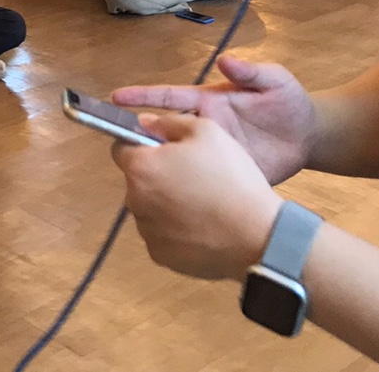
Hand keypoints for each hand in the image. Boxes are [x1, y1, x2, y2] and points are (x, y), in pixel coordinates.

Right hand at [112, 55, 316, 183]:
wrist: (310, 138)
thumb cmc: (288, 102)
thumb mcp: (274, 80)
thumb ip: (251, 71)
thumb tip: (225, 60)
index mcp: (208, 102)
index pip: (169, 98)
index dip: (142, 96)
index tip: (115, 98)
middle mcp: (203, 128)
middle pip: (164, 131)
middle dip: (138, 135)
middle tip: (114, 144)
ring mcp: (212, 154)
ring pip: (177, 158)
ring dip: (157, 164)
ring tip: (132, 176)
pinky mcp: (225, 176)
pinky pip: (199, 184)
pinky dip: (183, 190)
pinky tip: (167, 200)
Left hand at [112, 112, 282, 280]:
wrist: (257, 234)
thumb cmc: (231, 177)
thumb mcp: (207, 131)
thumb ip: (168, 122)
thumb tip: (144, 123)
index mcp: (140, 167)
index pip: (121, 149)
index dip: (142, 145)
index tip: (166, 150)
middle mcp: (134, 200)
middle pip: (137, 181)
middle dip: (157, 175)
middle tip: (192, 176)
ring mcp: (146, 232)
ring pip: (149, 209)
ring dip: (165, 204)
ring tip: (201, 204)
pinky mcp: (160, 256)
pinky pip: (161, 235)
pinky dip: (175, 231)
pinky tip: (202, 227)